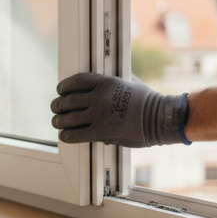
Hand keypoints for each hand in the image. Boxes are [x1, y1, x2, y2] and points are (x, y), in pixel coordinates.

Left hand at [50, 73, 190, 147]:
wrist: (160, 118)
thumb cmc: (149, 102)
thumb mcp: (130, 83)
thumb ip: (116, 84)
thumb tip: (108, 85)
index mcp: (106, 82)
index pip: (76, 81)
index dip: (64, 86)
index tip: (60, 90)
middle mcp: (99, 96)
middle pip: (68, 100)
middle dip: (58, 105)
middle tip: (56, 108)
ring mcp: (99, 114)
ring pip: (68, 117)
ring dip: (58, 121)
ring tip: (57, 122)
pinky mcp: (101, 131)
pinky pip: (76, 134)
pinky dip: (67, 135)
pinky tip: (65, 135)